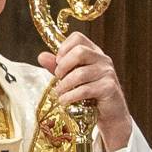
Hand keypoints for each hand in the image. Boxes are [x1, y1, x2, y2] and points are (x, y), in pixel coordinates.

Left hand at [38, 32, 131, 150]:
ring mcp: (107, 73)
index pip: (78, 38)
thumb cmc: (91, 94)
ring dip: (64, 85)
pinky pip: (85, 90)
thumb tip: (41, 56)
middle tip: (57, 77)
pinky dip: (70, 96)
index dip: (64, 47)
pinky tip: (64, 101)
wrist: (110, 113)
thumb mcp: (73, 78)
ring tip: (59, 93)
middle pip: (80, 51)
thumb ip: (59, 67)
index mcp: (94, 52)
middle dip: (63, 65)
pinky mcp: (109, 88)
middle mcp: (102, 59)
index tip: (57, 61)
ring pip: (80, 74)